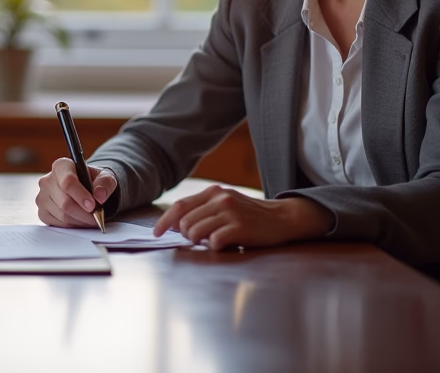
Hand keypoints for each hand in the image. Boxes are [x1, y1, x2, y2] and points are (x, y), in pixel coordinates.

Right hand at [35, 157, 118, 226]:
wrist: (84, 188)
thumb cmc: (93, 180)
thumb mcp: (105, 177)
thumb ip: (106, 183)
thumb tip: (100, 195)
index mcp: (61, 166)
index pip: (67, 182)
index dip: (80, 195)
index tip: (93, 206)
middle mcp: (47, 180)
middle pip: (65, 202)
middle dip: (84, 213)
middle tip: (97, 216)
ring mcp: (42, 197)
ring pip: (62, 215)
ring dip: (80, 220)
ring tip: (91, 218)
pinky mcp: (42, 212)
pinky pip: (58, 224)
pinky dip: (72, 225)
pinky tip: (80, 220)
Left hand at [153, 185, 332, 250]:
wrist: (282, 218)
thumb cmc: (249, 216)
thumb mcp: (225, 204)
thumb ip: (202, 210)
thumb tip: (175, 225)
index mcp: (213, 192)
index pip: (180, 206)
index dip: (165, 221)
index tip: (157, 234)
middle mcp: (220, 199)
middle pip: (185, 222)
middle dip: (186, 235)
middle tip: (198, 240)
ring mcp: (230, 212)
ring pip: (196, 232)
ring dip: (199, 242)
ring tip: (212, 241)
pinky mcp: (240, 227)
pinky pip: (214, 242)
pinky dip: (214, 247)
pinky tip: (225, 244)